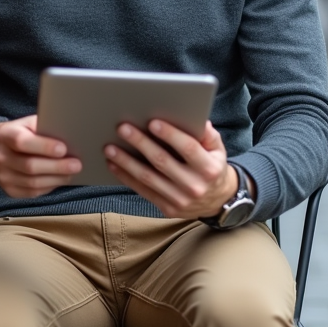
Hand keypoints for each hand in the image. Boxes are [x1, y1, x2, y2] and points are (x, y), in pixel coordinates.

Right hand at [0, 115, 82, 197]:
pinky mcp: (10, 190)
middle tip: (76, 164)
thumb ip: (43, 127)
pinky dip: (50, 186)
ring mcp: (3, 176)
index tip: (63, 149)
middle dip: (56, 166)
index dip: (43, 146)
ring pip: (32, 183)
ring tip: (72, 173)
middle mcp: (0, 157)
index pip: (22, 142)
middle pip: (29, 166)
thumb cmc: (19, 133)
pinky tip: (61, 179)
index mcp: (4, 135)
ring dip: (56, 179)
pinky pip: (32, 192)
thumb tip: (68, 135)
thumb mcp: (27, 123)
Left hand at [105, 120, 236, 218]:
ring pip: (148, 178)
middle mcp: (194, 186)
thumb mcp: (217, 149)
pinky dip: (126, 177)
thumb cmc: (212, 167)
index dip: (170, 135)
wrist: (216, 201)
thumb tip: (196, 118)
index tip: (152, 122)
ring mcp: (180, 200)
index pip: (188, 148)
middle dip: (140, 143)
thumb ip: (208, 134)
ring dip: (126, 162)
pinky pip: (143, 191)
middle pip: (162, 161)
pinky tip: (114, 165)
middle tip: (123, 128)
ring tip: (110, 147)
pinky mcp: (167, 208)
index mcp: (209, 168)